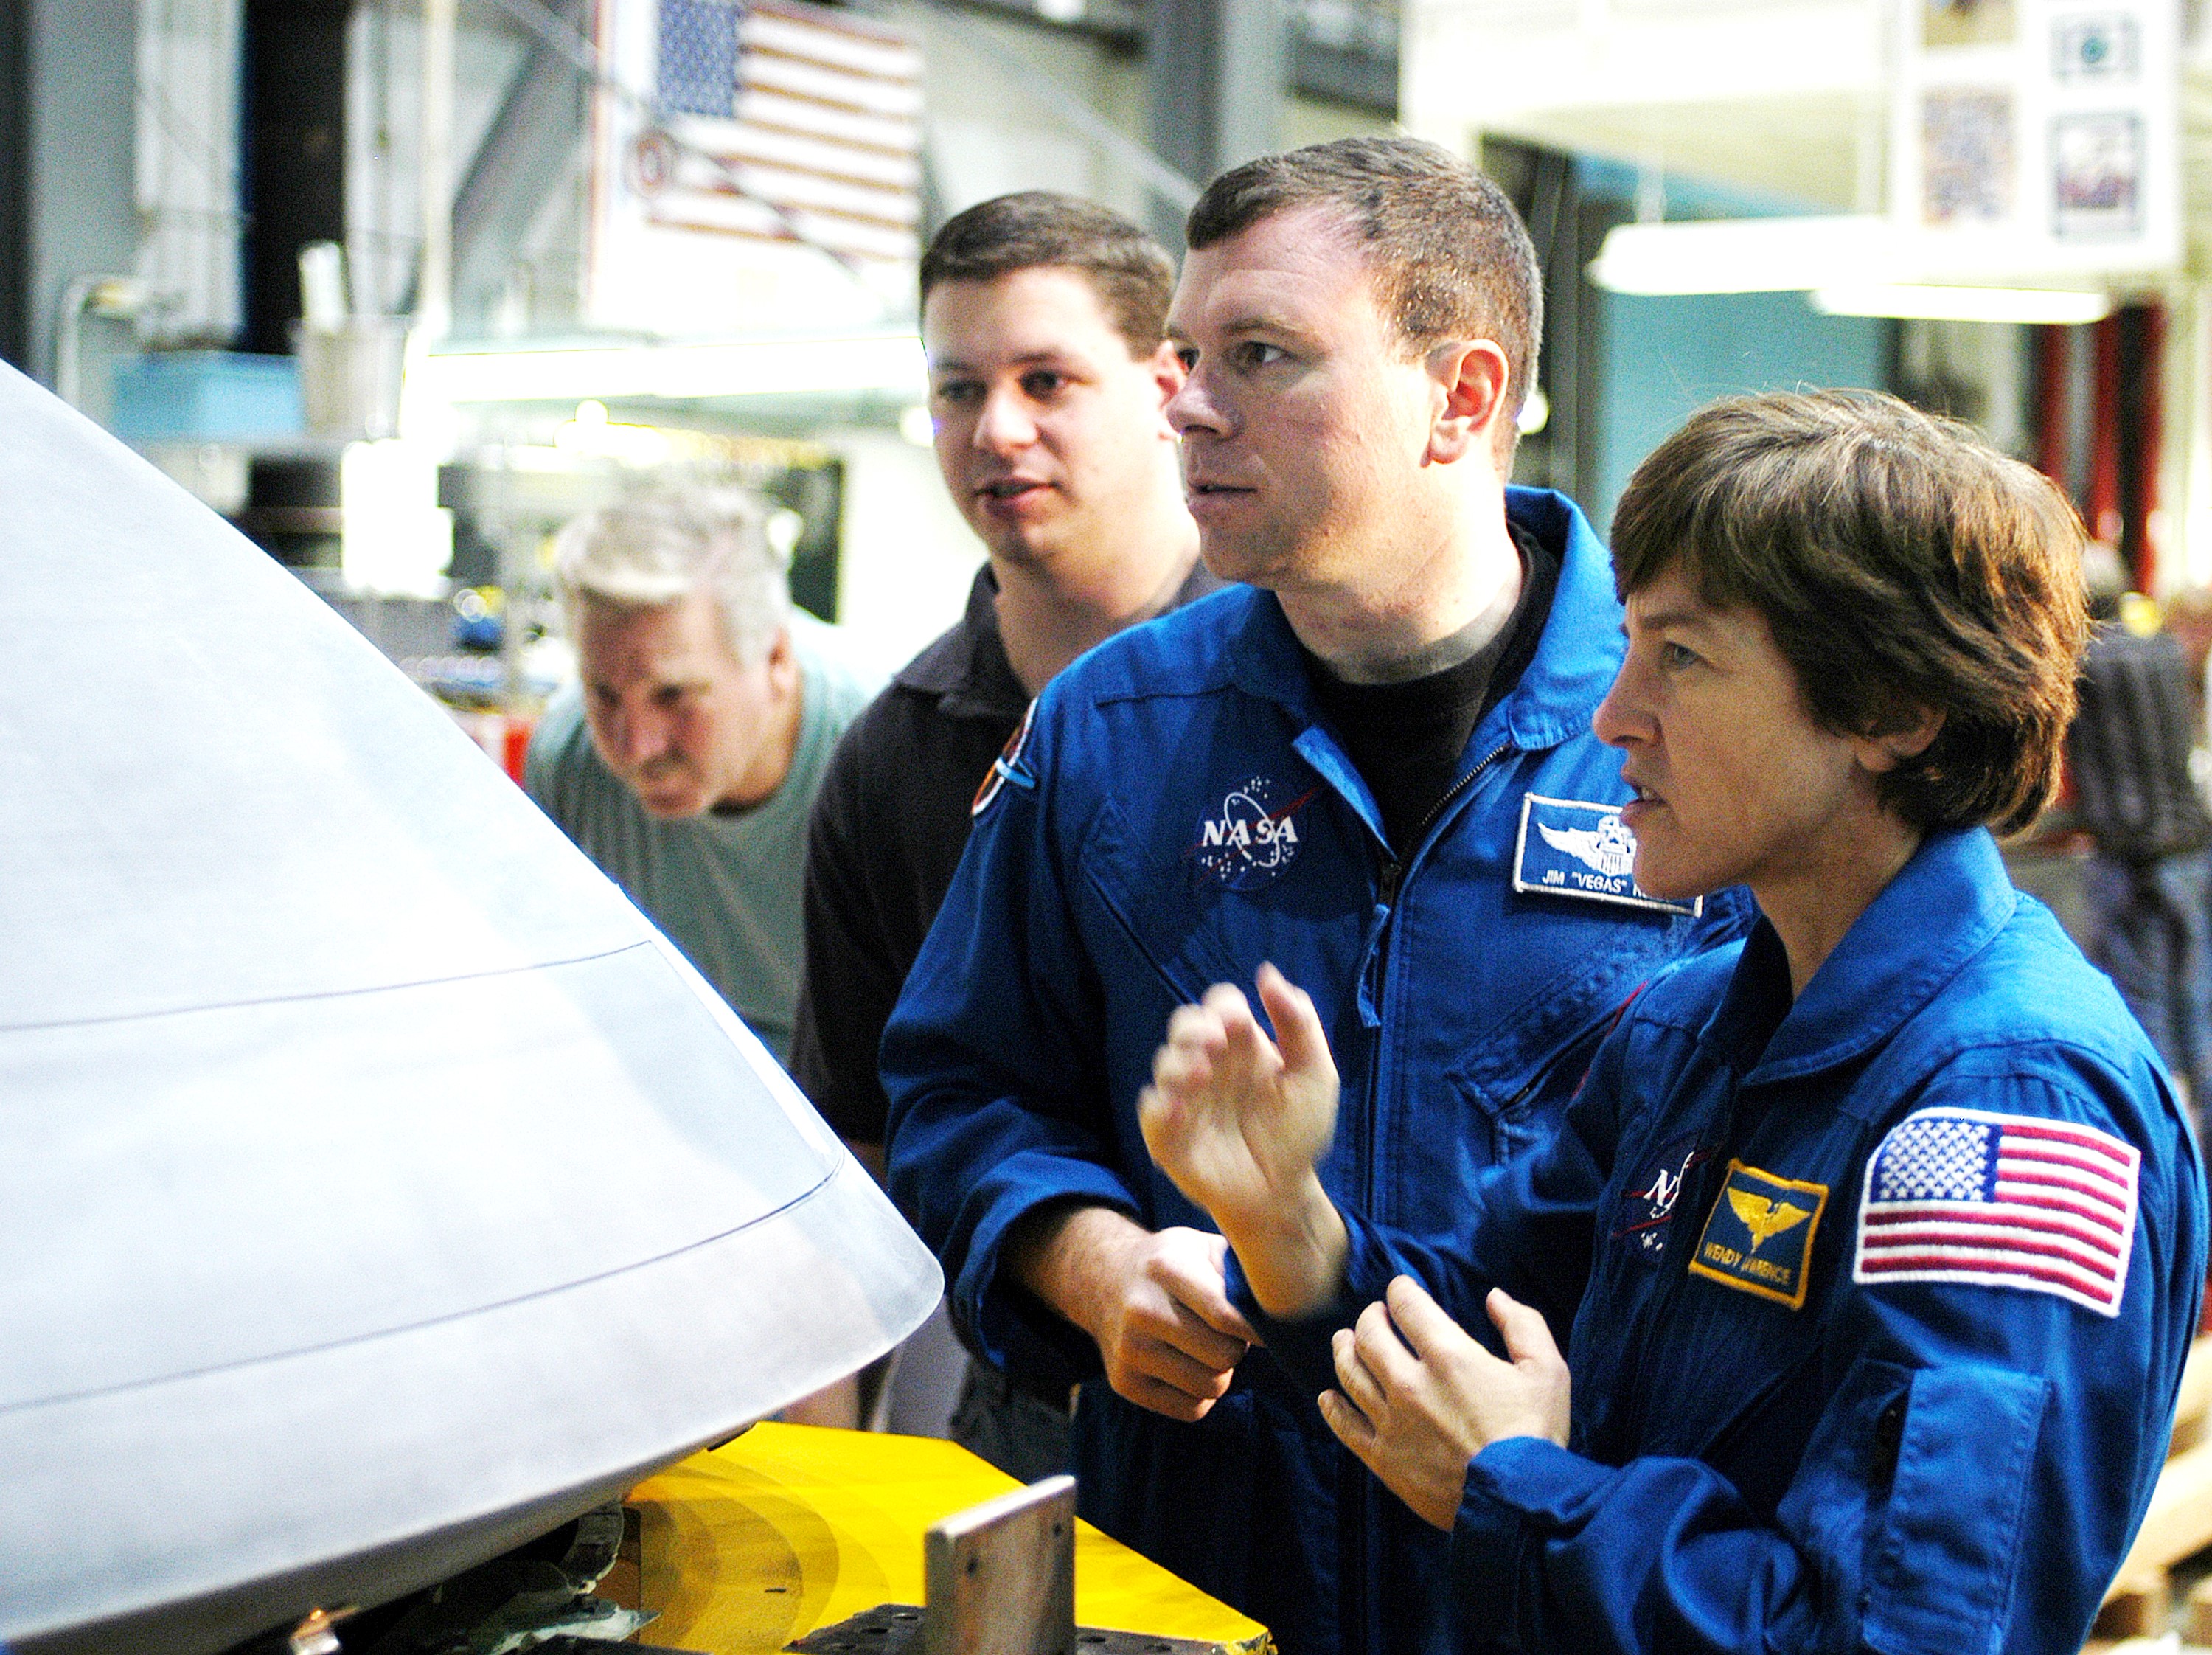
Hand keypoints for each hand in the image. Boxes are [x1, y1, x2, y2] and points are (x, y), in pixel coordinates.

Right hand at [1011, 1207, 1258, 1422]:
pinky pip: (1191, 1410)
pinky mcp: (1123, 1384)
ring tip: (1208, 1347)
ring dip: (1221, 1372)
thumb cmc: (1171, 1263)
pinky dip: (1201, 1395)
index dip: (1257, 1329)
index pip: (1226, 1316)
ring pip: (1211, 1387)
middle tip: (1228, 1333)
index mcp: (1166, 1268)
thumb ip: (1239, 1271)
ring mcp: (1128, 1351)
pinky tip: (1189, 1365)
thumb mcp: (1201, 1246)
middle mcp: (1141, 1310)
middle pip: (1224, 1357)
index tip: (1271, 1328)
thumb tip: (1286, 1307)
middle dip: (1237, 1347)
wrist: (1104, 1281)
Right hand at [1139, 964, 1346, 1314]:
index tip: (1238, 1023)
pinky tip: (1182, 1109)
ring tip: (1199, 1077)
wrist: (1285, 1196)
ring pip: (1165, 1062)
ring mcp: (1187, 1099)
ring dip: (1178, 1063)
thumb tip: (1266, 973)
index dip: (1224, 1007)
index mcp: (1243, 1045)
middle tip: (1213, 1044)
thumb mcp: (1315, 1075)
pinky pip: (1152, 1110)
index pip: (1221, 1005)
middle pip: (1185, 1025)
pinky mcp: (1169, 1135)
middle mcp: (1210, 1066)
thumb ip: (1298, 1023)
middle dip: (1193, 1028)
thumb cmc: (1299, 1134)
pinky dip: (1162, 1105)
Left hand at [1318, 1277, 1570, 1530]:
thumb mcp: (1546, 1370)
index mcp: (1448, 1356)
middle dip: (1371, 1317)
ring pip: (1349, 1374)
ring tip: (1344, 1341)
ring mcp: (1392, 1422)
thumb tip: (1494, 1297)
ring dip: (1344, 1350)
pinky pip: (1345, 1426)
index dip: (1400, 1290)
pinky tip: (1328, 1397)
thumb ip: (1522, 1324)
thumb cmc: (1534, 1435)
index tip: (1401, 1290)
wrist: (1517, 1504)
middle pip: (1370, 1335)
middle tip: (1376, 1315)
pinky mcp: (1384, 1458)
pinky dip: (1332, 1407)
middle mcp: (1410, 1384)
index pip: (1406, 1306)